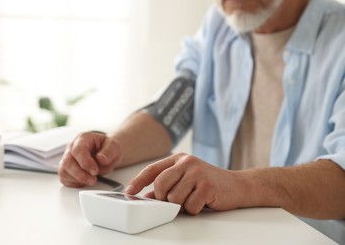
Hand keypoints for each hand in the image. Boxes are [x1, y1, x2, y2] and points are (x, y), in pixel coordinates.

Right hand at [58, 132, 121, 187]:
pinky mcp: (67, 169)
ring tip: (91, 180)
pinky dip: (74, 183)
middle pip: (67, 162)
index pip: (78, 150)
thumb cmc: (108, 148)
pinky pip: (65, 178)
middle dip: (80, 174)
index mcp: (83, 138)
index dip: (85, 162)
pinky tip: (85, 181)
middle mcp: (72, 147)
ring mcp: (68, 158)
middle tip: (93, 180)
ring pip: (63, 171)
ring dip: (77, 179)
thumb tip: (101, 159)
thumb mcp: (114, 146)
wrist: (106, 153)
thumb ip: (109, 151)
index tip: (95, 171)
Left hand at [125, 153, 250, 214]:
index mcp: (179, 159)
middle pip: (160, 184)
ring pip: (174, 198)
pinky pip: (189, 206)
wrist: (238, 185)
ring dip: (181, 205)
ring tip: (193, 198)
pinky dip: (194, 209)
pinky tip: (202, 202)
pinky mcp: (207, 185)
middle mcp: (187, 162)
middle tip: (173, 201)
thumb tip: (146, 196)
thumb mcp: (186, 179)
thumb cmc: (209, 183)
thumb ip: (167, 184)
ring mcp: (197, 172)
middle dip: (163, 197)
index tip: (129, 191)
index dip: (138, 181)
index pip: (153, 169)